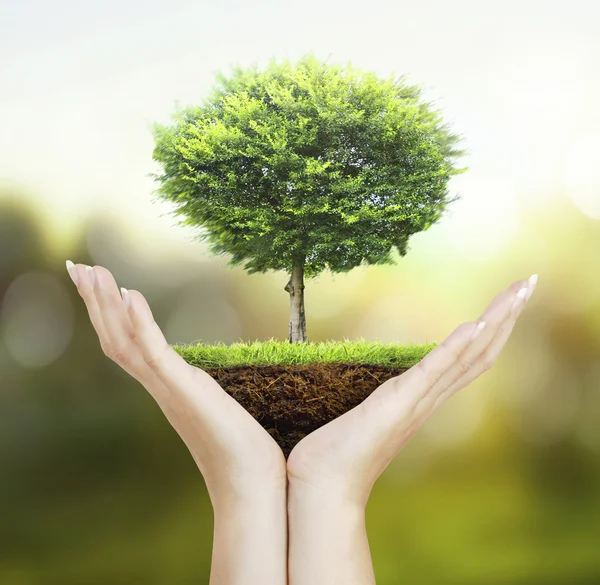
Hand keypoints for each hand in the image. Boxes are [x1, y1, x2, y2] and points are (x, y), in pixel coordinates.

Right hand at [65, 262, 285, 505]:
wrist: (250, 484)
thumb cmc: (238, 448)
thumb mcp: (211, 407)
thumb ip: (195, 391)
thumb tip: (194, 382)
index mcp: (165, 386)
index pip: (126, 343)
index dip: (107, 313)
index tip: (96, 281)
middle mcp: (160, 386)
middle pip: (116, 338)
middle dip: (96, 301)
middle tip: (77, 266)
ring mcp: (169, 389)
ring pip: (126, 342)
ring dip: (108, 305)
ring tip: (93, 272)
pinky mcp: (186, 392)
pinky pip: (157, 355)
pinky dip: (142, 325)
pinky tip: (132, 296)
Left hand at [286, 275, 537, 505]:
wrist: (324, 483)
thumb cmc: (341, 451)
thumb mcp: (371, 415)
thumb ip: (387, 401)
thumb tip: (389, 388)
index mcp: (424, 398)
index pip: (470, 358)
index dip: (493, 329)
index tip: (511, 299)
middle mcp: (429, 400)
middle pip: (480, 353)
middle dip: (505, 317)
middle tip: (529, 283)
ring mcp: (416, 402)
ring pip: (466, 358)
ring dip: (494, 323)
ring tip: (517, 292)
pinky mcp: (398, 405)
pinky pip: (432, 373)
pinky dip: (454, 349)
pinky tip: (473, 325)